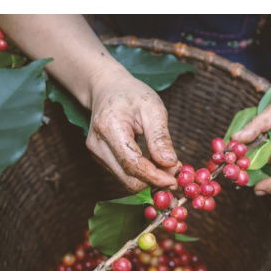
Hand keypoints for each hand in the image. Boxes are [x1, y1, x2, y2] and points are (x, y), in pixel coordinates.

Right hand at [86, 68, 179, 191]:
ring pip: (126, 181)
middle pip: (128, 179)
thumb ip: (160, 137)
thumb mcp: (153, 108)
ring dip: (148, 178)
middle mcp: (97, 144)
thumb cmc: (131, 94)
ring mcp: (96, 154)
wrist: (107, 89)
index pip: (132, 164)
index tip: (174, 180)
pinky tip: (152, 162)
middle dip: (153, 180)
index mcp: (109, 127)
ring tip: (165, 164)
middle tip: (174, 171)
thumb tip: (170, 163)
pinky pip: (123, 175)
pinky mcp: (100, 159)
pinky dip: (141, 174)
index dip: (154, 176)